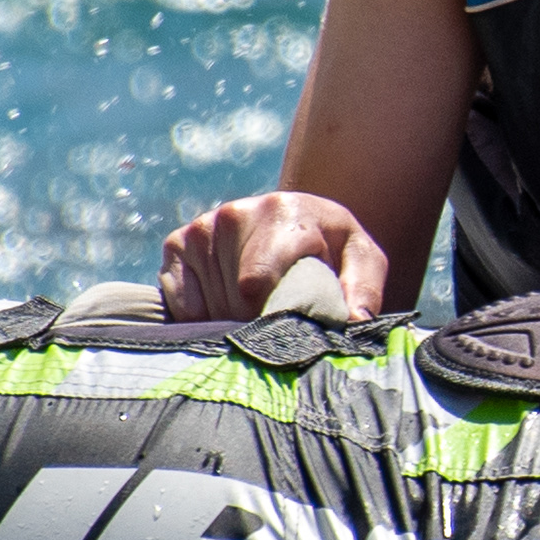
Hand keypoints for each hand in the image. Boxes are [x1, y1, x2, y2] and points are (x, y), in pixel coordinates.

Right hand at [160, 190, 389, 322]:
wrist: (295, 216)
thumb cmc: (331, 245)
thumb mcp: (360, 259)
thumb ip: (362, 288)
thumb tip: (354, 321)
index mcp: (282, 212)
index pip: (257, 283)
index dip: (273, 317)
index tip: (291, 327)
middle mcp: (235, 214)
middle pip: (235, 302)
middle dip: (259, 321)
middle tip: (281, 313)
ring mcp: (202, 228)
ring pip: (209, 308)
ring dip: (234, 320)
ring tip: (260, 303)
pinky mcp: (176, 245)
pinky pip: (182, 308)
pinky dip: (205, 317)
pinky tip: (230, 301)